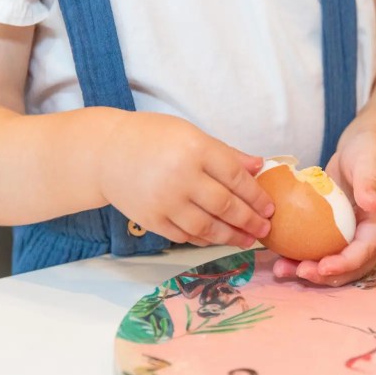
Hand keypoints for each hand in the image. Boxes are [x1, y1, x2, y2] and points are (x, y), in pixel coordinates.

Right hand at [99, 113, 273, 247]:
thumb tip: (260, 166)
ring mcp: (165, 201)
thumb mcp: (191, 134)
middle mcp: (181, 177)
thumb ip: (226, 153)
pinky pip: (185, 236)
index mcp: (195, 149)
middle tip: (265, 229)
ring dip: (231, 236)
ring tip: (247, 240)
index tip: (270, 208)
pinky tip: (217, 239)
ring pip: (207, 227)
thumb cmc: (152, 138)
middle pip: (225, 206)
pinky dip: (204, 240)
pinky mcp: (152, 220)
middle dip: (250, 221)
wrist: (105, 152)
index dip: (257, 196)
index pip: (236, 177)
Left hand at [272, 126, 375, 285]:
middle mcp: (368, 233)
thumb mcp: (373, 161)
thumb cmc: (374, 150)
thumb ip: (371, 182)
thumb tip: (371, 204)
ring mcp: (351, 233)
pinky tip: (279, 255)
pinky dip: (301, 255)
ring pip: (333, 261)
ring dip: (309, 270)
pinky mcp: (334, 229)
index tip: (322, 267)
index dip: (346, 263)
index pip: (366, 250)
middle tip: (298, 272)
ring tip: (282, 269)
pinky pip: (320, 248)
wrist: (370, 146)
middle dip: (324, 274)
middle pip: (350, 266)